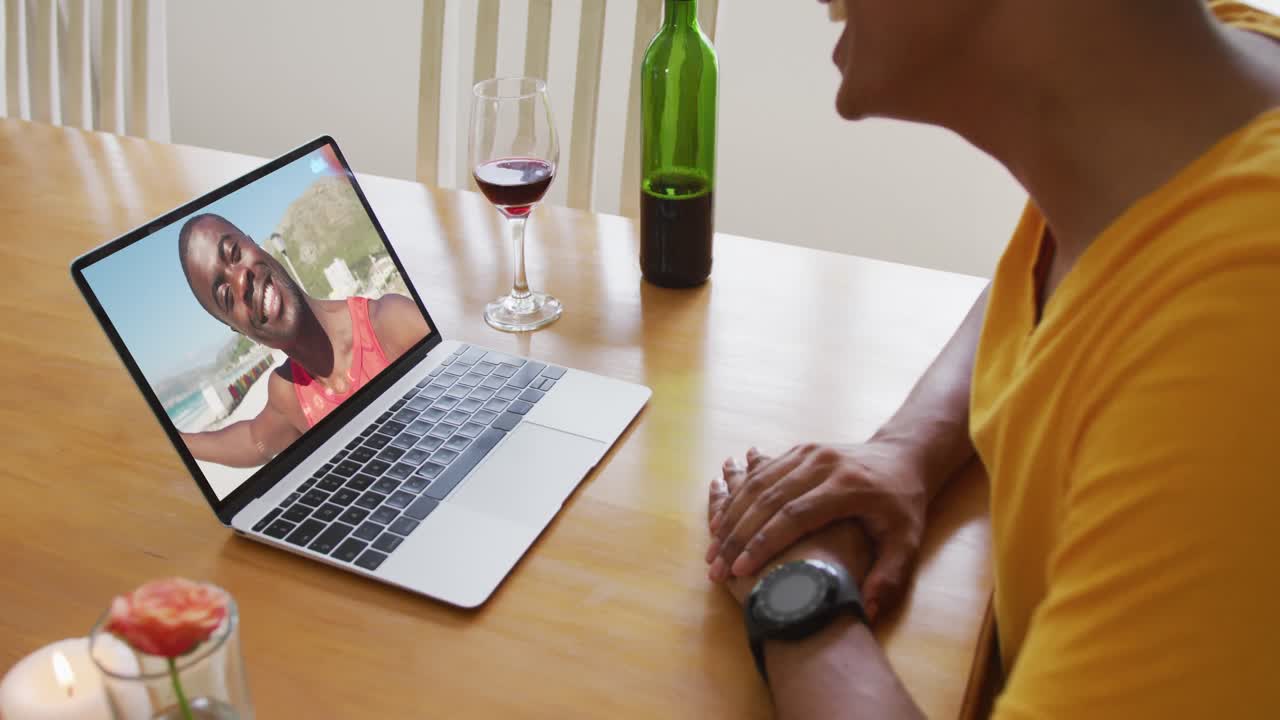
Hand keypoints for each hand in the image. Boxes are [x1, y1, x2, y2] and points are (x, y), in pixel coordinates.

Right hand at [708, 442, 929, 620]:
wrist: (903, 456)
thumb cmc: (903, 505)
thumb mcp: (907, 542)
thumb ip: (888, 577)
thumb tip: (866, 612)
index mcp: (847, 486)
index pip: (796, 515)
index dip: (766, 543)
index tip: (742, 570)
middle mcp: (823, 464)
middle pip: (768, 500)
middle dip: (738, 536)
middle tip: (716, 568)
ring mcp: (808, 453)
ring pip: (758, 484)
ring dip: (730, 517)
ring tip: (712, 551)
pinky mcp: (798, 450)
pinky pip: (761, 474)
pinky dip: (737, 498)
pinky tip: (720, 520)